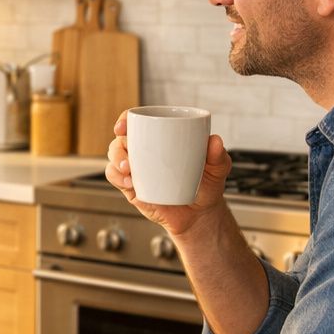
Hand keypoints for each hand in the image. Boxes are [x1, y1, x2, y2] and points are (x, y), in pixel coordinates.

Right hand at [104, 111, 232, 236]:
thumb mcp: (217, 169)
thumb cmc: (206, 186)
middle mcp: (144, 149)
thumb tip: (215, 141)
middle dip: (118, 145)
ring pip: (114, 157)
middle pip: (121, 139)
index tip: (123, 126)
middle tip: (128, 156)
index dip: (125, 119)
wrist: (199, 214)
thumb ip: (218, 156)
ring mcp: (135, 167)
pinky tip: (129, 182)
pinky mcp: (130, 186)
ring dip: (116, 162)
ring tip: (129, 171)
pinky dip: (116, 177)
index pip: (137, 121)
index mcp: (161, 136)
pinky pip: (114, 176)